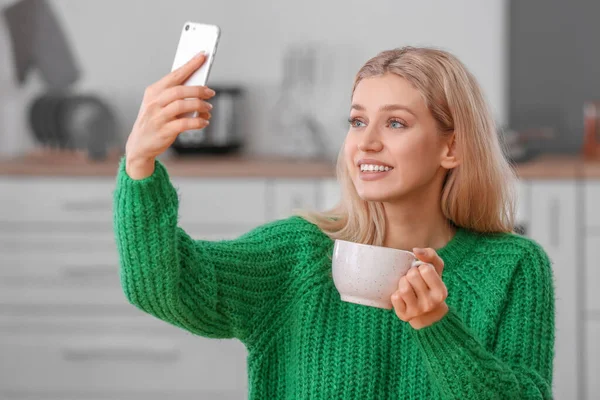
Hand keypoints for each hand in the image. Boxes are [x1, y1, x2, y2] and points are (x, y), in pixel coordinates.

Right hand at [125, 53, 215, 178]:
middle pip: (179, 90)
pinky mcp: (163, 131)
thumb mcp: (160, 105)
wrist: (140, 145)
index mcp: (154, 91)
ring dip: (199, 105)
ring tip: (208, 108)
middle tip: (211, 92)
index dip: (190, 65)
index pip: (174, 75)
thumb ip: (177, 96)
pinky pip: (184, 124)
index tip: (203, 56)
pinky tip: (204, 122)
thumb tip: (201, 89)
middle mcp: (154, 102)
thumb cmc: (155, 121)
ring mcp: (158, 117)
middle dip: (198, 90)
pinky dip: (197, 122)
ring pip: (182, 105)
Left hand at [391, 247, 448, 329]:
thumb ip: (430, 255)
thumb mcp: (436, 270)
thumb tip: (415, 250)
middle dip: (410, 274)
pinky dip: (396, 293)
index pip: (425, 269)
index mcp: (441, 292)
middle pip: (412, 276)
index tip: (422, 273)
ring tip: (407, 285)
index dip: (421, 267)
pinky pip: (394, 298)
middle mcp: (431, 303)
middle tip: (413, 279)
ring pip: (403, 288)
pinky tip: (402, 296)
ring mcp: (417, 311)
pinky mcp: (404, 315)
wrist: (428, 314)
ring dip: (402, 282)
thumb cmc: (430, 285)